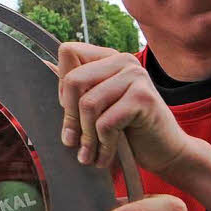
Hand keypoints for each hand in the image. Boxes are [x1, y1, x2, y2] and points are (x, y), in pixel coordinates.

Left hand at [58, 42, 190, 174]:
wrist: (167, 152)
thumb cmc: (130, 132)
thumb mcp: (99, 108)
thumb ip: (78, 90)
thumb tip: (44, 66)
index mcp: (109, 58)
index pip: (68, 52)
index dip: (62, 87)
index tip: (71, 113)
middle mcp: (123, 60)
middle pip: (73, 80)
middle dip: (69, 118)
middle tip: (73, 143)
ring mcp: (135, 76)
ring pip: (88, 104)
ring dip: (86, 137)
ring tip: (89, 155)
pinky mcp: (143, 97)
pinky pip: (106, 122)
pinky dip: (103, 145)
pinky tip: (106, 157)